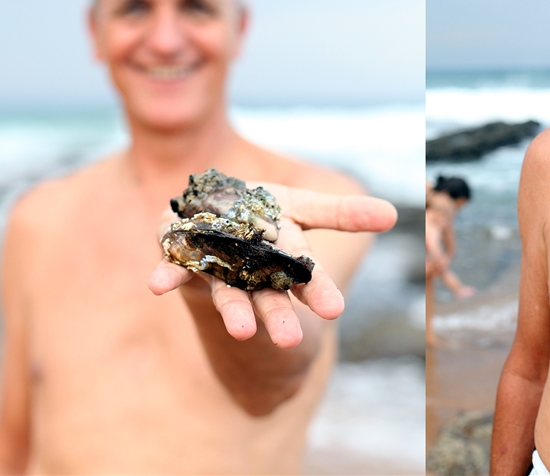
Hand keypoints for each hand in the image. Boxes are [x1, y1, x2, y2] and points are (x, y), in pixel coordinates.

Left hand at [149, 183, 396, 347]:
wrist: (203, 220)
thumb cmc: (259, 216)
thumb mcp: (302, 207)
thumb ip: (342, 214)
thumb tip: (393, 213)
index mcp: (283, 258)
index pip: (305, 277)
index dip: (318, 292)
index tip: (334, 311)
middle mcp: (251, 270)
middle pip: (268, 296)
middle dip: (278, 317)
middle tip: (290, 342)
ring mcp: (215, 266)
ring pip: (227, 293)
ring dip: (233, 311)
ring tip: (241, 331)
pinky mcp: (180, 256)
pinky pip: (172, 268)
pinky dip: (166, 275)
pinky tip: (156, 286)